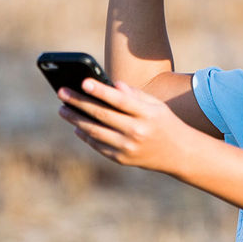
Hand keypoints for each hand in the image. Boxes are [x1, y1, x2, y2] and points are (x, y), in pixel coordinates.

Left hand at [57, 78, 194, 174]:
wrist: (180, 154)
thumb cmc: (164, 122)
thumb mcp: (155, 105)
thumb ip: (134, 94)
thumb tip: (111, 84)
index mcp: (147, 114)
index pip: (120, 100)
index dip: (101, 91)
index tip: (83, 82)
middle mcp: (137, 131)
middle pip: (102, 115)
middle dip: (79, 102)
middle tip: (61, 92)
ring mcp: (129, 148)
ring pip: (95, 132)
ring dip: (76, 120)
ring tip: (63, 109)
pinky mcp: (122, 159)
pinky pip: (98, 146)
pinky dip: (85, 136)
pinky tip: (76, 127)